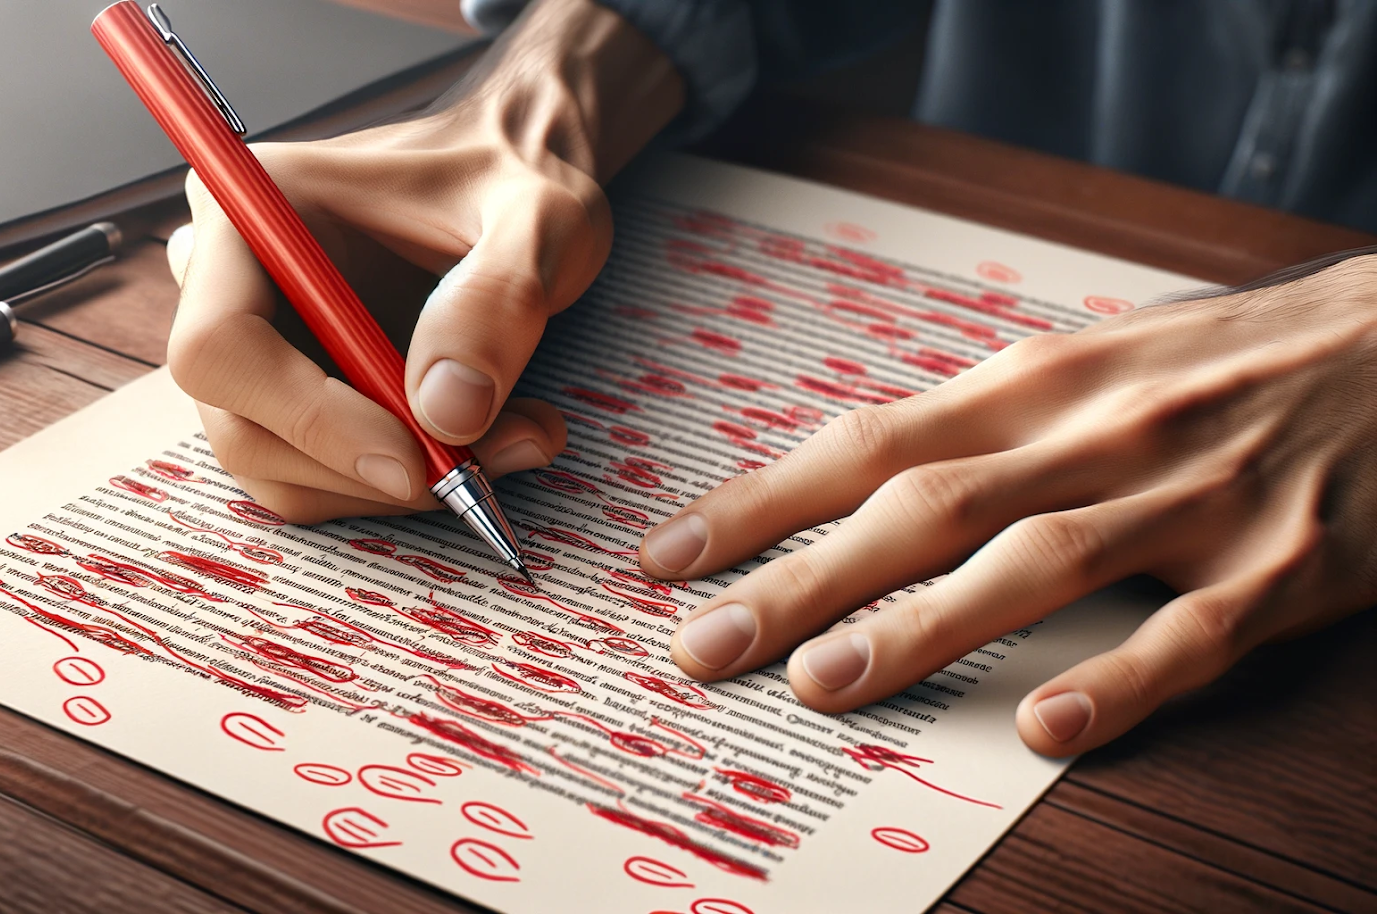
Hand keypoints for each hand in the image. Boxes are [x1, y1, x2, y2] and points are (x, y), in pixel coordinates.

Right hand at [164, 0, 680, 522]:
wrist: (524, 188)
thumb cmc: (517, 178)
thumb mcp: (539, 219)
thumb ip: (499, 300)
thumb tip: (447, 413)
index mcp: (256, 206)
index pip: (219, 345)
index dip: (306, 418)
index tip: (411, 456)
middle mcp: (231, 278)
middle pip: (240, 425)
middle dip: (360, 469)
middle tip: (476, 466)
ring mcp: (258, 344)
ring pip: (280, 467)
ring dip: (393, 488)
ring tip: (513, 440)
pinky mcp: (295, 394)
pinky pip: (318, 477)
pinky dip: (400, 486)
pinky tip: (485, 441)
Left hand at [640, 255, 1376, 755]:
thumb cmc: (1222, 358)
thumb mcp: (1091, 360)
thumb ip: (981, 423)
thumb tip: (858, 483)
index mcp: (1040, 381)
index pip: (869, 444)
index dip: (761, 504)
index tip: (671, 558)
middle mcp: (1099, 432)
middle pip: (924, 507)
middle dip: (800, 578)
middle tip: (703, 645)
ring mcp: (1192, 499)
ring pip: (1036, 563)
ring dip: (922, 626)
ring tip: (823, 684)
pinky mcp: (1282, 566)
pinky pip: (1190, 636)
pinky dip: (1117, 682)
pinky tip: (1044, 730)